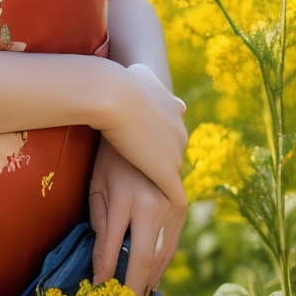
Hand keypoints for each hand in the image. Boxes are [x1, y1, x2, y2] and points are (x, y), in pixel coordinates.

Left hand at [88, 135, 187, 295]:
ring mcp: (172, 207)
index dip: (105, 275)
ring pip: (162, 256)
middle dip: (132, 287)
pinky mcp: (182, 208)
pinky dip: (161, 264)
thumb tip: (101, 265)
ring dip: (149, 279)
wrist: (140, 123)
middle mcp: (154, 205)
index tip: (98, 293)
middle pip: (143, 259)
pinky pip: (172, 244)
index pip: (113, 249)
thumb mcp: (97, 186)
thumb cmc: (110, 157)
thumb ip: (100, 224)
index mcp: (127, 199)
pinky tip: (150, 277)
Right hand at [99, 62, 187, 207]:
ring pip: (170, 176)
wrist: (115, 95)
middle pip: (172, 156)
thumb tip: (143, 72)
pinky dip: (168, 212)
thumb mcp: (140, 73)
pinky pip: (173, 198)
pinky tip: (161, 223)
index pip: (170, 133)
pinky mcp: (167, 174)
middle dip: (158, 167)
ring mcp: (175, 154)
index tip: (143, 150)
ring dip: (159, 190)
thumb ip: (146, 78)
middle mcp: (180, 132)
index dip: (156, 143)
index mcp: (173, 110)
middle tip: (141, 181)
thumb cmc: (118, 82)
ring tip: (147, 204)